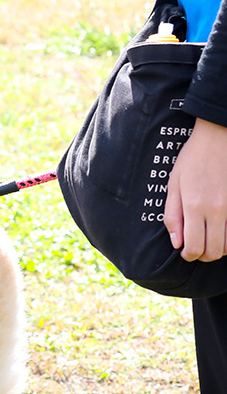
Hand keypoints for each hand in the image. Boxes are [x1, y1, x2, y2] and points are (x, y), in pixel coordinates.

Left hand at [166, 118, 226, 261]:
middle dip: (203, 256)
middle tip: (196, 249)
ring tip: (208, 239)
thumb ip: (173, 216)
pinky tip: (221, 230)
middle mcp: (217, 210)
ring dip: (218, 248)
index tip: (185, 252)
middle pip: (214, 251)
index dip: (189, 256)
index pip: (195, 248)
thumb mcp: (173, 186)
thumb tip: (176, 243)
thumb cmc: (192, 160)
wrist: (219, 137)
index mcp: (195, 206)